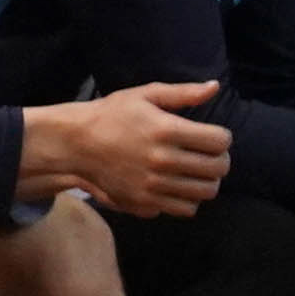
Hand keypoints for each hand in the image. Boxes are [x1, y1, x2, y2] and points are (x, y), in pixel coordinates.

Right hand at [19, 81, 230, 218]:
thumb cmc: (111, 115)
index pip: (220, 142)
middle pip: (217, 169)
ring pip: (205, 192)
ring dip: (207, 181)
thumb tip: (215, 87)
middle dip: (220, 160)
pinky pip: (184, 209)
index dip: (221, 138)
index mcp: (166, 131)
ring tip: (197, 172)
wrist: (73, 144)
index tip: (212, 136)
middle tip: (209, 155)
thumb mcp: (145, 95)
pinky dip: (189, 199)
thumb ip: (183, 93)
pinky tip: (180, 186)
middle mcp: (162, 160)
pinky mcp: (142, 202)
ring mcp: (152, 185)